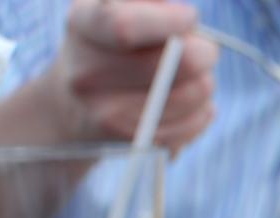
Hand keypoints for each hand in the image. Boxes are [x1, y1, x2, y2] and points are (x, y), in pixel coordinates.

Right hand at [44, 0, 218, 149]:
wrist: (73, 106)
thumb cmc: (110, 45)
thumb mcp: (115, 8)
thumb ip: (149, 3)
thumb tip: (185, 20)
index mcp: (83, 24)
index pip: (124, 26)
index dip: (170, 22)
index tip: (189, 18)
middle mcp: (87, 72)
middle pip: (177, 63)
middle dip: (204, 53)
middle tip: (204, 50)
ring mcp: (108, 112)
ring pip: (192, 94)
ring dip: (206, 83)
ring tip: (194, 78)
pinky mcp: (133, 140)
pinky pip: (192, 125)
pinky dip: (203, 112)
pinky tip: (194, 104)